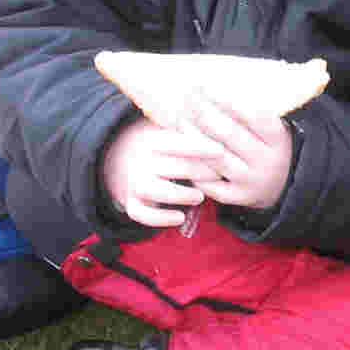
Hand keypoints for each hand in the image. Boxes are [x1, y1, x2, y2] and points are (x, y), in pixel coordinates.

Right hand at [100, 119, 224, 228]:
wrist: (123, 159)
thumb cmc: (164, 148)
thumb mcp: (173, 134)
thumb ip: (194, 134)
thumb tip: (226, 131)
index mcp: (153, 140)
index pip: (177, 142)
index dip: (200, 146)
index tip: (221, 151)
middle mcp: (142, 160)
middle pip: (169, 165)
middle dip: (196, 171)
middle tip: (218, 175)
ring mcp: (135, 182)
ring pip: (152, 189)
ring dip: (179, 194)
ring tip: (200, 197)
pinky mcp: (131, 202)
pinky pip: (139, 213)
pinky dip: (159, 218)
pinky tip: (180, 217)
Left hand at [180, 89, 293, 213]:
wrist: (285, 186)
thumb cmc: (270, 146)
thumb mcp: (272, 128)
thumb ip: (254, 109)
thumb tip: (227, 78)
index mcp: (278, 139)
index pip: (254, 116)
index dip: (229, 101)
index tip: (206, 86)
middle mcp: (268, 161)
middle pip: (231, 135)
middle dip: (205, 113)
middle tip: (187, 97)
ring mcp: (253, 182)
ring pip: (218, 158)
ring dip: (195, 138)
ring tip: (179, 119)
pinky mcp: (240, 198)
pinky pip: (213, 184)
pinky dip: (197, 169)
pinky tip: (183, 152)